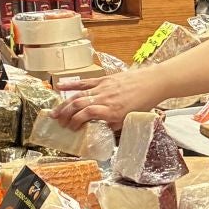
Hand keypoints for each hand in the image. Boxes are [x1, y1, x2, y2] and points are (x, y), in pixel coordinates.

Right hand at [53, 69, 169, 128]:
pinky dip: (71, 84)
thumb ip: (114, 124)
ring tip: (55, 112)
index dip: (76, 122)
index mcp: (111, 111)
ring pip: (79, 95)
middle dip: (65, 114)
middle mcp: (105, 99)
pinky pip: (85, 82)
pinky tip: (60, 87)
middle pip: (79, 105)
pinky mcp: (104, 80)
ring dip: (64, 104)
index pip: (87, 115)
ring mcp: (103, 88)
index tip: (71, 128)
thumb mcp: (130, 119)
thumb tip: (102, 129)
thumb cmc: (144, 102)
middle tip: (57, 122)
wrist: (153, 83)